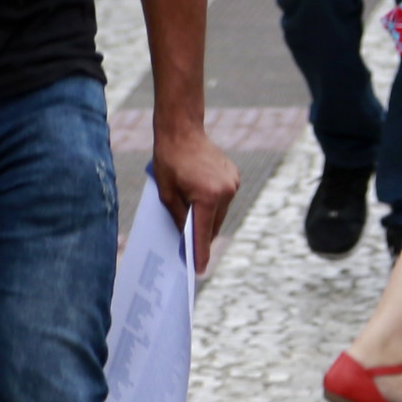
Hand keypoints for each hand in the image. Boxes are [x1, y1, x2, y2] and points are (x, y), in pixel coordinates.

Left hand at [151, 128, 241, 278]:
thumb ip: (179, 219)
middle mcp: (225, 191)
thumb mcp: (167, 195)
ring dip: (207, 218)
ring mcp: (233, 183)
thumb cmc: (169, 161)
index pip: (203, 233)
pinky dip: (212, 204)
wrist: (182, 131)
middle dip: (202, 236)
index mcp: (207, 196)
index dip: (200, 254)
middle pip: (213, 225)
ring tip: (192, 220)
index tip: (200, 270)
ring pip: (219, 213)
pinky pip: (223, 200)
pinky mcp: (234, 176)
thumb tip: (187, 237)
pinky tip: (199, 199)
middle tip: (189, 249)